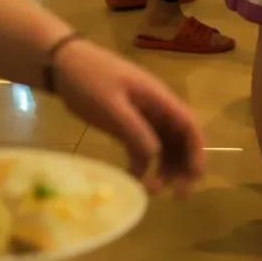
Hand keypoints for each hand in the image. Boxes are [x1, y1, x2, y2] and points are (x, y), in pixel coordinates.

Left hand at [53, 38, 204, 192]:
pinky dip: (142, 165)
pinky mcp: (127, 124)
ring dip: (164, 168)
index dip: (196, 150)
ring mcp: (143, 116)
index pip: (188, 125)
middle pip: (181, 138)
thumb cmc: (90, 80)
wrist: (65, 65)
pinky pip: (143, 147)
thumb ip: (134, 128)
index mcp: (159, 98)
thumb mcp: (110, 105)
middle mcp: (157, 108)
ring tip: (150, 191)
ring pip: (164, 145)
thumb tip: (156, 154)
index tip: (194, 177)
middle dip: (183, 166)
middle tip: (176, 194)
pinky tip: (132, 181)